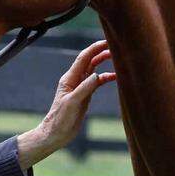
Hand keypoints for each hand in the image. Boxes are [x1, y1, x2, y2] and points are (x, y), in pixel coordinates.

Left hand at [17, 40, 115, 169]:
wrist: (57, 133)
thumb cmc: (61, 119)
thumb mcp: (72, 103)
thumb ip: (84, 88)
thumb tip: (97, 74)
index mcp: (69, 78)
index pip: (83, 58)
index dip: (94, 48)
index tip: (106, 42)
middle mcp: (75, 80)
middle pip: (89, 61)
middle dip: (100, 52)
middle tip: (115, 47)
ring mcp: (80, 87)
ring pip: (93, 70)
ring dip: (104, 63)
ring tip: (117, 58)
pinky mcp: (85, 95)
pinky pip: (96, 82)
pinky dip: (105, 78)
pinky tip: (115, 77)